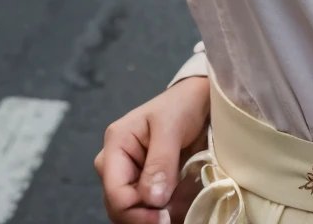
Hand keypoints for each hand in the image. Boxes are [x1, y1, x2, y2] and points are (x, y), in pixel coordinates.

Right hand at [95, 76, 209, 223]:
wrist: (197, 101)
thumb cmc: (182, 105)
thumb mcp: (172, 127)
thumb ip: (160, 162)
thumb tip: (151, 199)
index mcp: (116, 145)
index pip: (115, 192)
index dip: (136, 212)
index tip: (163, 218)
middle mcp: (116, 164)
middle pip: (120, 206)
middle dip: (144, 217)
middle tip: (172, 218)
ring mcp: (129, 175)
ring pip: (132, 210)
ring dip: (154, 217)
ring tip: (179, 214)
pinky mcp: (144, 183)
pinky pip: (146, 207)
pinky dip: (161, 213)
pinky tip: (179, 212)